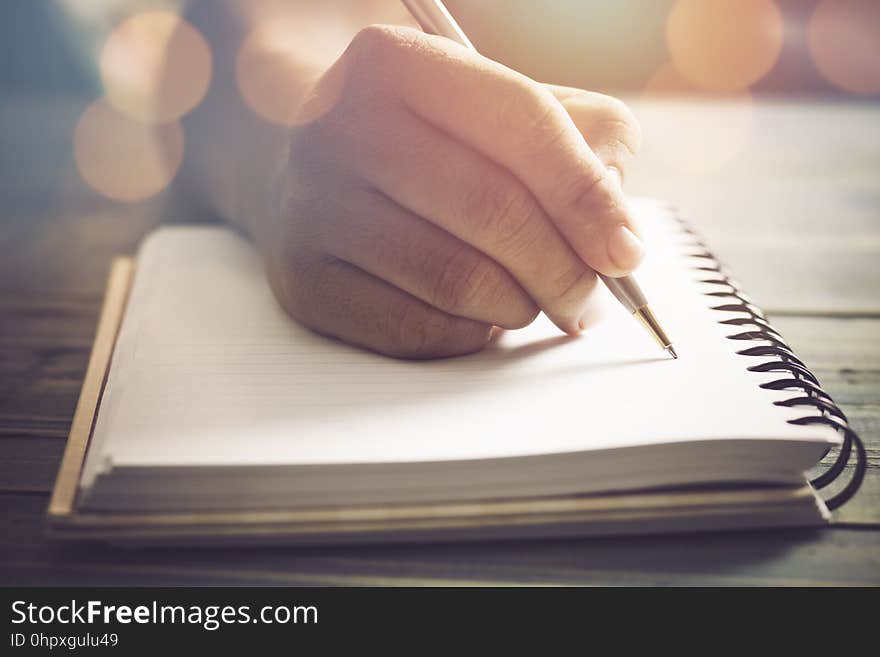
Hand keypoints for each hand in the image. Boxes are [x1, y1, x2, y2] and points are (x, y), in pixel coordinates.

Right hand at [258, 25, 641, 358]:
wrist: (306, 158)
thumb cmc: (426, 137)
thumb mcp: (499, 104)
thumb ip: (581, 138)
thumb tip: (613, 229)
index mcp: (397, 63)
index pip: (522, 124)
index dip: (587, 196)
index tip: (625, 251)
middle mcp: (340, 128)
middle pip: (491, 212)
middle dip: (564, 270)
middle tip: (591, 299)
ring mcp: (312, 208)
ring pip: (455, 280)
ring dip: (519, 306)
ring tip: (533, 301)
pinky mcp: (303, 279)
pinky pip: (414, 330)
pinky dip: (468, 335)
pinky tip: (478, 317)